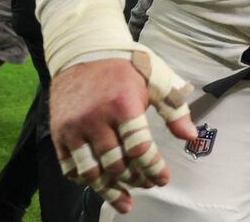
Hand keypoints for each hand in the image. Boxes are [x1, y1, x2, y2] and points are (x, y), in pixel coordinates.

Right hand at [49, 56, 196, 213]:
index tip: (162, 180)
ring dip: (109, 189)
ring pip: (91, 172)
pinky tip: (99, 184)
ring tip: (125, 197)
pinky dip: (85, 179)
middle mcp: (96, 119)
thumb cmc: (126, 66)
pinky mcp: (59, 133)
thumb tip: (190, 136)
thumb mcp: (157, 79)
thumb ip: (174, 109)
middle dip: (135, 179)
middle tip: (147, 184)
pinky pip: (70, 167)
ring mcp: (74, 128)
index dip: (153, 168)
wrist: (83, 51)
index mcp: (123, 104)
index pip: (139, 148)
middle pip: (116, 164)